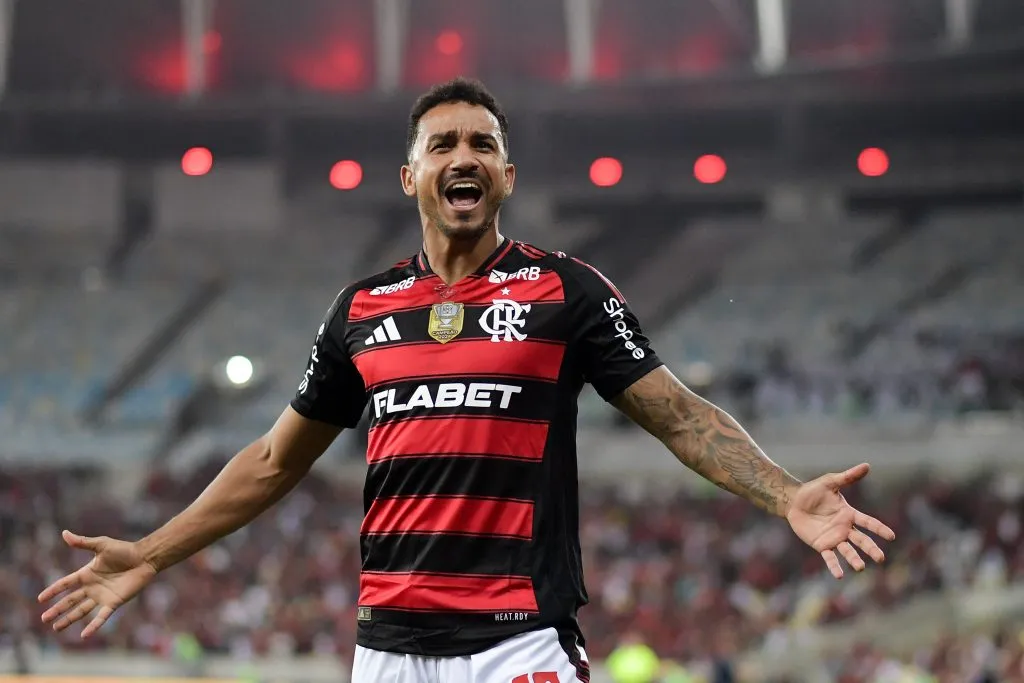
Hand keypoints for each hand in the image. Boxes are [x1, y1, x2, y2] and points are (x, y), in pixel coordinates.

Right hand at [38, 530, 157, 637]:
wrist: (144, 558)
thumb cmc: (124, 550)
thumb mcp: (101, 545)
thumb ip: (83, 542)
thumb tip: (64, 533)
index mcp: (87, 574)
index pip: (65, 584)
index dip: (53, 591)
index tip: (40, 599)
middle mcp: (92, 587)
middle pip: (70, 600)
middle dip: (57, 609)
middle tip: (44, 619)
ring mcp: (102, 596)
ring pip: (81, 610)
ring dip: (69, 619)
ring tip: (56, 628)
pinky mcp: (114, 602)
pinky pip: (101, 616)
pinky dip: (93, 626)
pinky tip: (84, 635)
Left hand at [785, 463, 895, 578]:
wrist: (793, 501)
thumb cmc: (813, 491)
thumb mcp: (831, 482)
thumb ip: (848, 477)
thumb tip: (867, 465)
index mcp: (849, 514)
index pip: (868, 522)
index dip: (879, 529)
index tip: (891, 536)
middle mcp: (844, 529)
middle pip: (861, 540)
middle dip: (871, 549)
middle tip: (881, 558)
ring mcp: (834, 538)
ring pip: (847, 551)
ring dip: (854, 559)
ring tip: (860, 568)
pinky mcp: (821, 545)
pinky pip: (829, 557)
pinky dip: (834, 566)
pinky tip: (839, 575)